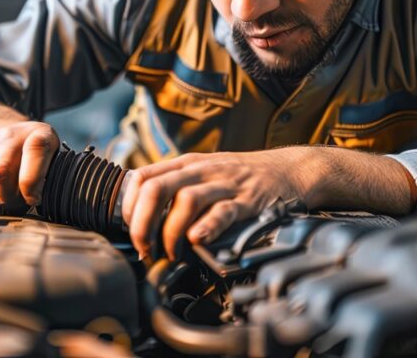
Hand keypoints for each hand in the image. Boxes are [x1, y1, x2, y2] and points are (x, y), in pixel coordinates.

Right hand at [0, 119, 57, 214]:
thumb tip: (40, 203)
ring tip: (4, 205)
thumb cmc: (34, 153)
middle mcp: (8, 139)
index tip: (33, 198)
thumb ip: (54, 175)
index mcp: (37, 134)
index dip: (32, 182)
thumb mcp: (53, 155)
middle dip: (10, 200)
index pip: (35, 150)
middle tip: (20, 204)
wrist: (2, 130)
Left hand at [121, 147, 310, 259]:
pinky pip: (223, 211)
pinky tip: (197, 239)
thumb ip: (174, 188)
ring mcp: (224, 184)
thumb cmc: (240, 177)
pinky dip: (207, 226)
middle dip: (142, 223)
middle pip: (156, 189)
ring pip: (186, 200)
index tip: (128, 229)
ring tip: (172, 253)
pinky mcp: (247, 200)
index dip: (128, 205)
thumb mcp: (203, 172)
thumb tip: (139, 215)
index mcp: (185, 164)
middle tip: (144, 248)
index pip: (141, 177)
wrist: (288, 170)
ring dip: (171, 231)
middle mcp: (201, 170)